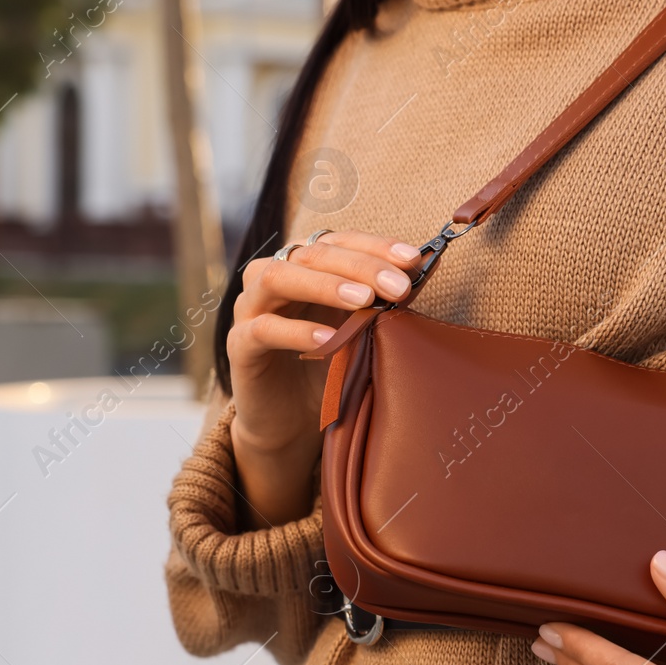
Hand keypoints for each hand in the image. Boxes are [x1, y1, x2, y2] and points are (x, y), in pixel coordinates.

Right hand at [226, 230, 422, 524]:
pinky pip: (263, 330)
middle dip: (360, 266)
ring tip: (363, 300)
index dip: (374, 245)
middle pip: (312, 254)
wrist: (291, 423)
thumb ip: (383, 300)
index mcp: (303, 267)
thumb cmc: (328, 369)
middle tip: (398, 286)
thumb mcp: (361, 330)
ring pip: (278, 278)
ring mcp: (250, 309)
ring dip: (324, 285)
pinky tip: (328, 339)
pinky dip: (296, 331)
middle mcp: (271, 278)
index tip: (413, 258)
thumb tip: (427, 268)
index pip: (338, 241)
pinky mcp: (238, 346)